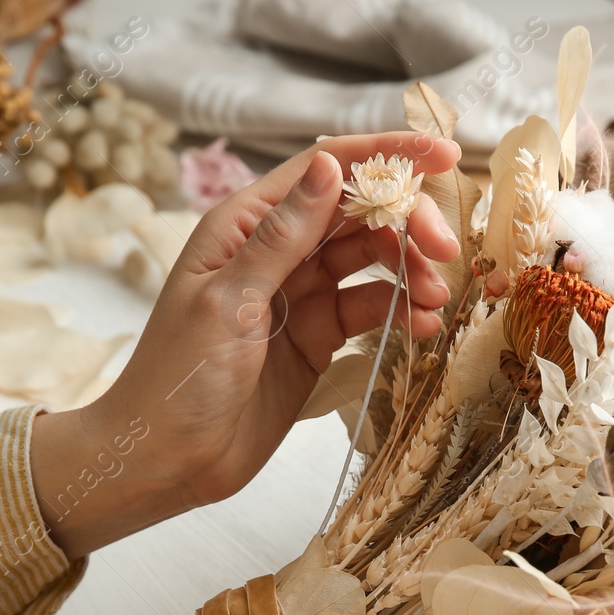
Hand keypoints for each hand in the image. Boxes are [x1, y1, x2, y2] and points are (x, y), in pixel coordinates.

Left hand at [32, 133, 462, 558]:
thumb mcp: (229, 300)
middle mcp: (276, 251)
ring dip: (411, 272)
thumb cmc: (177, 378)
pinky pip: (370, 310)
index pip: (324, 170)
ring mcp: (299, 295)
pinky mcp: (317, 338)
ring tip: (436, 299)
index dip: (386, 157)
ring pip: (371, 261)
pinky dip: (401, 313)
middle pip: (358, 214)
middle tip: (447, 251)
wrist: (166, 460)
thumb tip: (329, 167)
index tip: (444, 155)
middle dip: (408, 224)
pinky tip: (422, 326)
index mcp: (244, 225)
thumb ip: (282, 236)